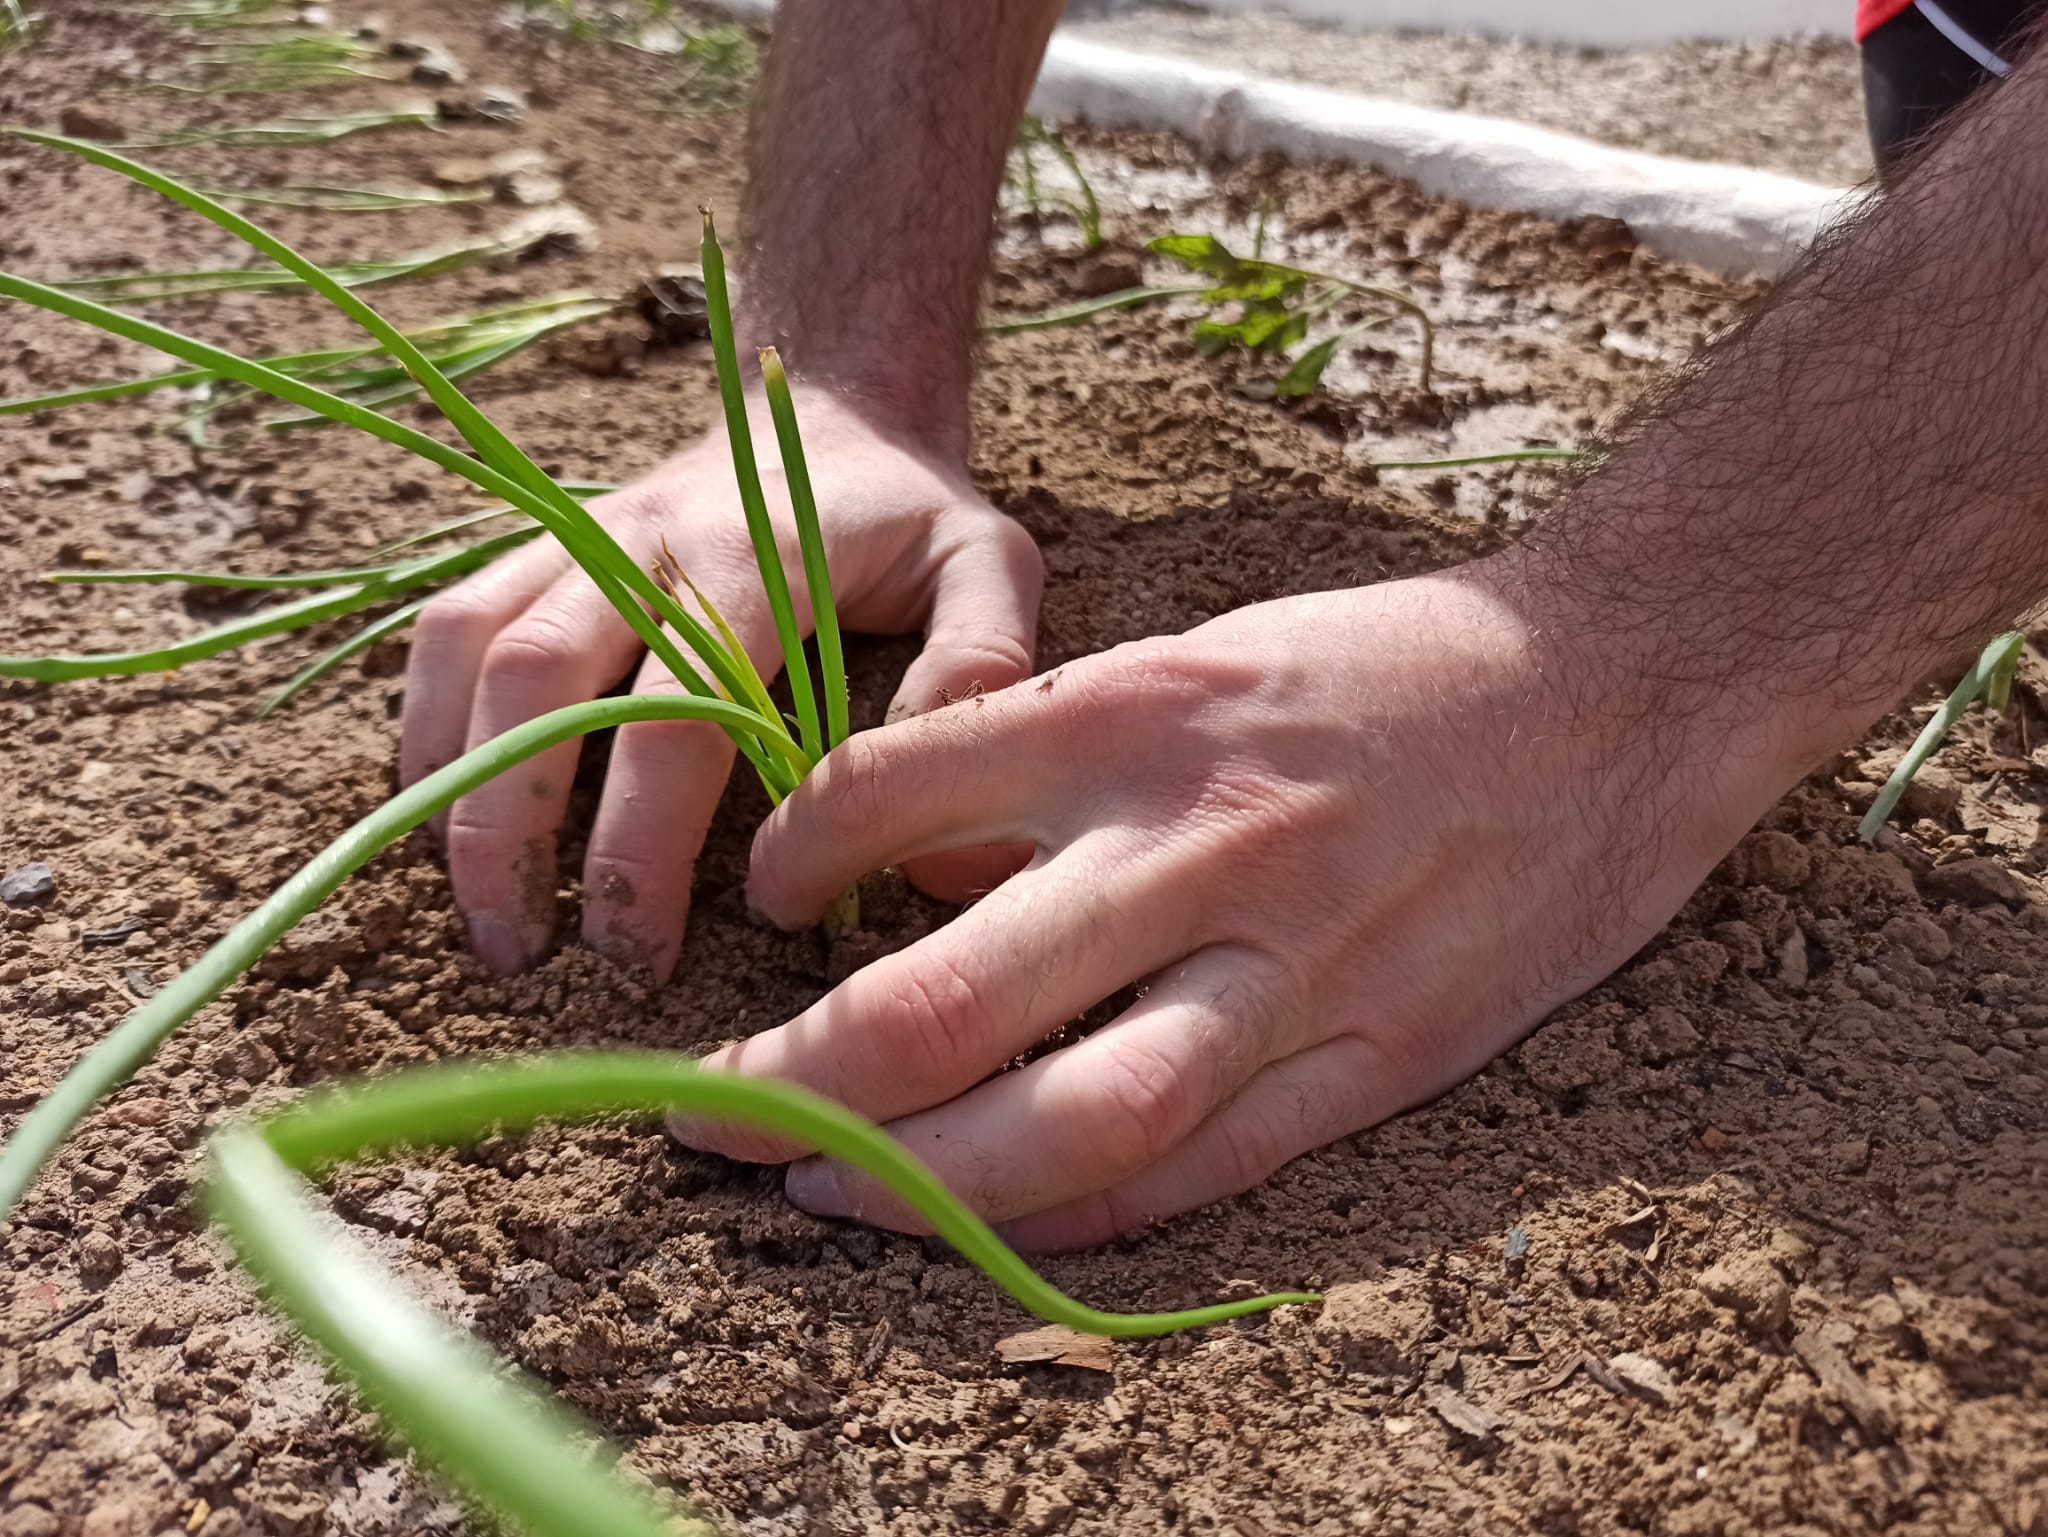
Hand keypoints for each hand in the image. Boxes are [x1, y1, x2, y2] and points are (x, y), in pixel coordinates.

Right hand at [400, 390, 1043, 982]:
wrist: (829, 407)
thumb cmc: (910, 513)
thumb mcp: (988, 566)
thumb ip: (981, 669)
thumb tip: (938, 832)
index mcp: (756, 555)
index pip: (673, 714)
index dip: (642, 844)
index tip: (641, 950)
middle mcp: (646, 538)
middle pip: (541, 684)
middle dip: (514, 831)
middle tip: (527, 959)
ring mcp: (578, 534)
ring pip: (473, 651)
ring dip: (453, 787)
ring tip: (477, 914)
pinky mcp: (540, 546)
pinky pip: (451, 625)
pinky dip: (424, 718)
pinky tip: (437, 812)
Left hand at [675, 559, 1797, 1249]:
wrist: (1624, 683)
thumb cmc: (1389, 661)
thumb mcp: (1201, 655)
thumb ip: (1057, 759)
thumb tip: (914, 868)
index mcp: (1145, 711)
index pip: (896, 793)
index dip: (791, 857)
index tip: (765, 897)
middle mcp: (1204, 842)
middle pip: (945, 999)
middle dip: (790, 1078)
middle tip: (693, 1113)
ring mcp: (1300, 964)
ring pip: (1067, 1122)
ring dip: (910, 1181)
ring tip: (807, 1193)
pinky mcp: (1384, 1056)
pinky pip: (1200, 1171)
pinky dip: (1072, 1217)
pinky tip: (982, 1231)